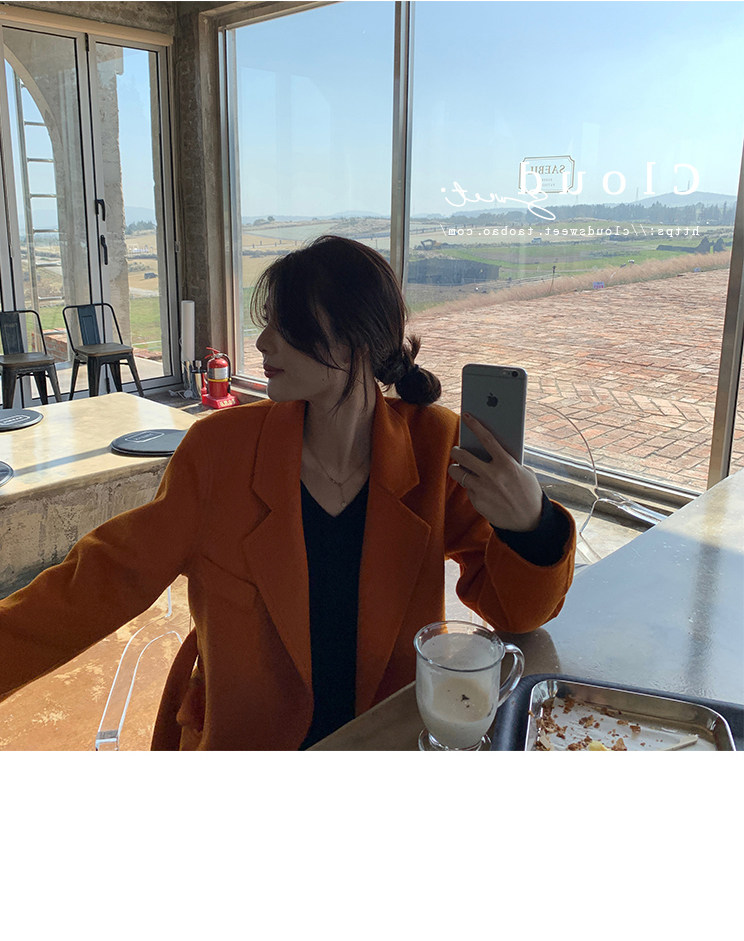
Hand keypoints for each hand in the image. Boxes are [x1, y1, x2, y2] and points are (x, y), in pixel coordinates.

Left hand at [448, 412, 543, 531]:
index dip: (475, 425)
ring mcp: (482, 489)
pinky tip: (476, 488)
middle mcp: (492, 475)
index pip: (487, 439)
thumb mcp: (524, 473)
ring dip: (457, 469)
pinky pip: (467, 489)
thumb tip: (490, 452)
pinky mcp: (477, 501)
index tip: (466, 416)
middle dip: (457, 451)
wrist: (529, 522)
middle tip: (456, 450)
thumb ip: (507, 462)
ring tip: (459, 468)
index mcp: (506, 464)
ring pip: (458, 473)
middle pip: (464, 456)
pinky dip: (469, 486)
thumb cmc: (528, 493)